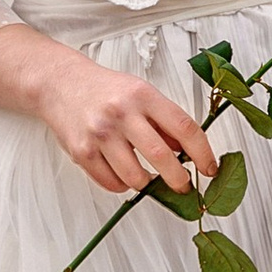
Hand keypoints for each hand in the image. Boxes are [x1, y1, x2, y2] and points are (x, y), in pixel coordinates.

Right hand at [33, 53, 218, 198]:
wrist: (61, 84)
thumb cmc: (105, 90)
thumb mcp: (140, 93)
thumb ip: (164, 121)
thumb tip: (188, 152)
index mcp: (143, 95)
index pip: (185, 128)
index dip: (203, 153)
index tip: (210, 168)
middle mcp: (122, 113)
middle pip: (161, 157)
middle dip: (179, 180)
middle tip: (184, 186)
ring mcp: (100, 134)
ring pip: (136, 177)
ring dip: (148, 184)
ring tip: (149, 178)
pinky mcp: (82, 152)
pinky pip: (112, 183)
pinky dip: (123, 185)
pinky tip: (124, 174)